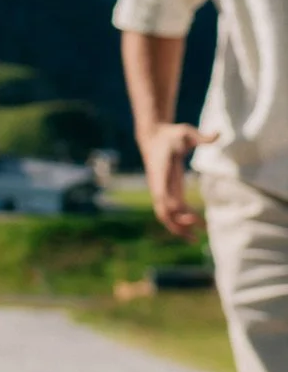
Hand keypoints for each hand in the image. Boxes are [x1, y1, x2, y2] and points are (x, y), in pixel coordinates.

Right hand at [141, 122, 213, 236]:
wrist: (152, 135)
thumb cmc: (171, 134)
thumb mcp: (185, 131)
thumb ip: (201, 136)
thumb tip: (219, 134)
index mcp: (161, 172)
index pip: (163, 196)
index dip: (174, 209)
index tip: (192, 218)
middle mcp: (158, 184)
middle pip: (162, 211)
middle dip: (176, 225)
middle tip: (195, 236)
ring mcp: (160, 188)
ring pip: (164, 214)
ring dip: (177, 228)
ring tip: (194, 239)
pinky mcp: (164, 190)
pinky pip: (169, 210)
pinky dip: (179, 220)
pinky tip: (194, 225)